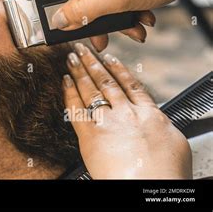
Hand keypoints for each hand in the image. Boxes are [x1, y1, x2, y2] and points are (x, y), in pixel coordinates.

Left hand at [62, 42, 191, 178]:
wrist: (148, 188)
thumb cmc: (165, 174)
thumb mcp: (173, 143)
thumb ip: (159, 125)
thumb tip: (156, 120)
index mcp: (149, 114)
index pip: (130, 85)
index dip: (118, 70)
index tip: (110, 59)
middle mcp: (126, 113)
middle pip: (106, 82)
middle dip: (93, 63)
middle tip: (83, 49)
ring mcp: (107, 122)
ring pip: (91, 89)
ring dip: (80, 70)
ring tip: (72, 57)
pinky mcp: (89, 135)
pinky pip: (76, 108)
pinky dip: (69, 92)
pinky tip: (65, 80)